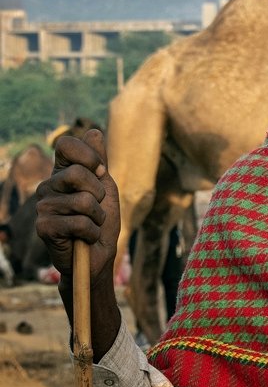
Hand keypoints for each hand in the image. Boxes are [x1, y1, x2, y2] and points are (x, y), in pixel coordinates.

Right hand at [35, 129, 120, 284]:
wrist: (98, 255)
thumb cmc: (102, 221)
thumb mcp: (105, 187)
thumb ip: (99, 161)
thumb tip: (94, 131)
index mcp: (62, 173)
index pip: (66, 144)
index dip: (88, 155)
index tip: (100, 171)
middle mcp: (48, 186)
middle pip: (78, 173)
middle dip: (98, 193)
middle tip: (97, 208)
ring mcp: (43, 206)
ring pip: (83, 201)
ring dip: (98, 217)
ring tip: (91, 225)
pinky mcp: (44, 227)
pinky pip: (80, 222)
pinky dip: (92, 232)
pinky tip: (84, 237)